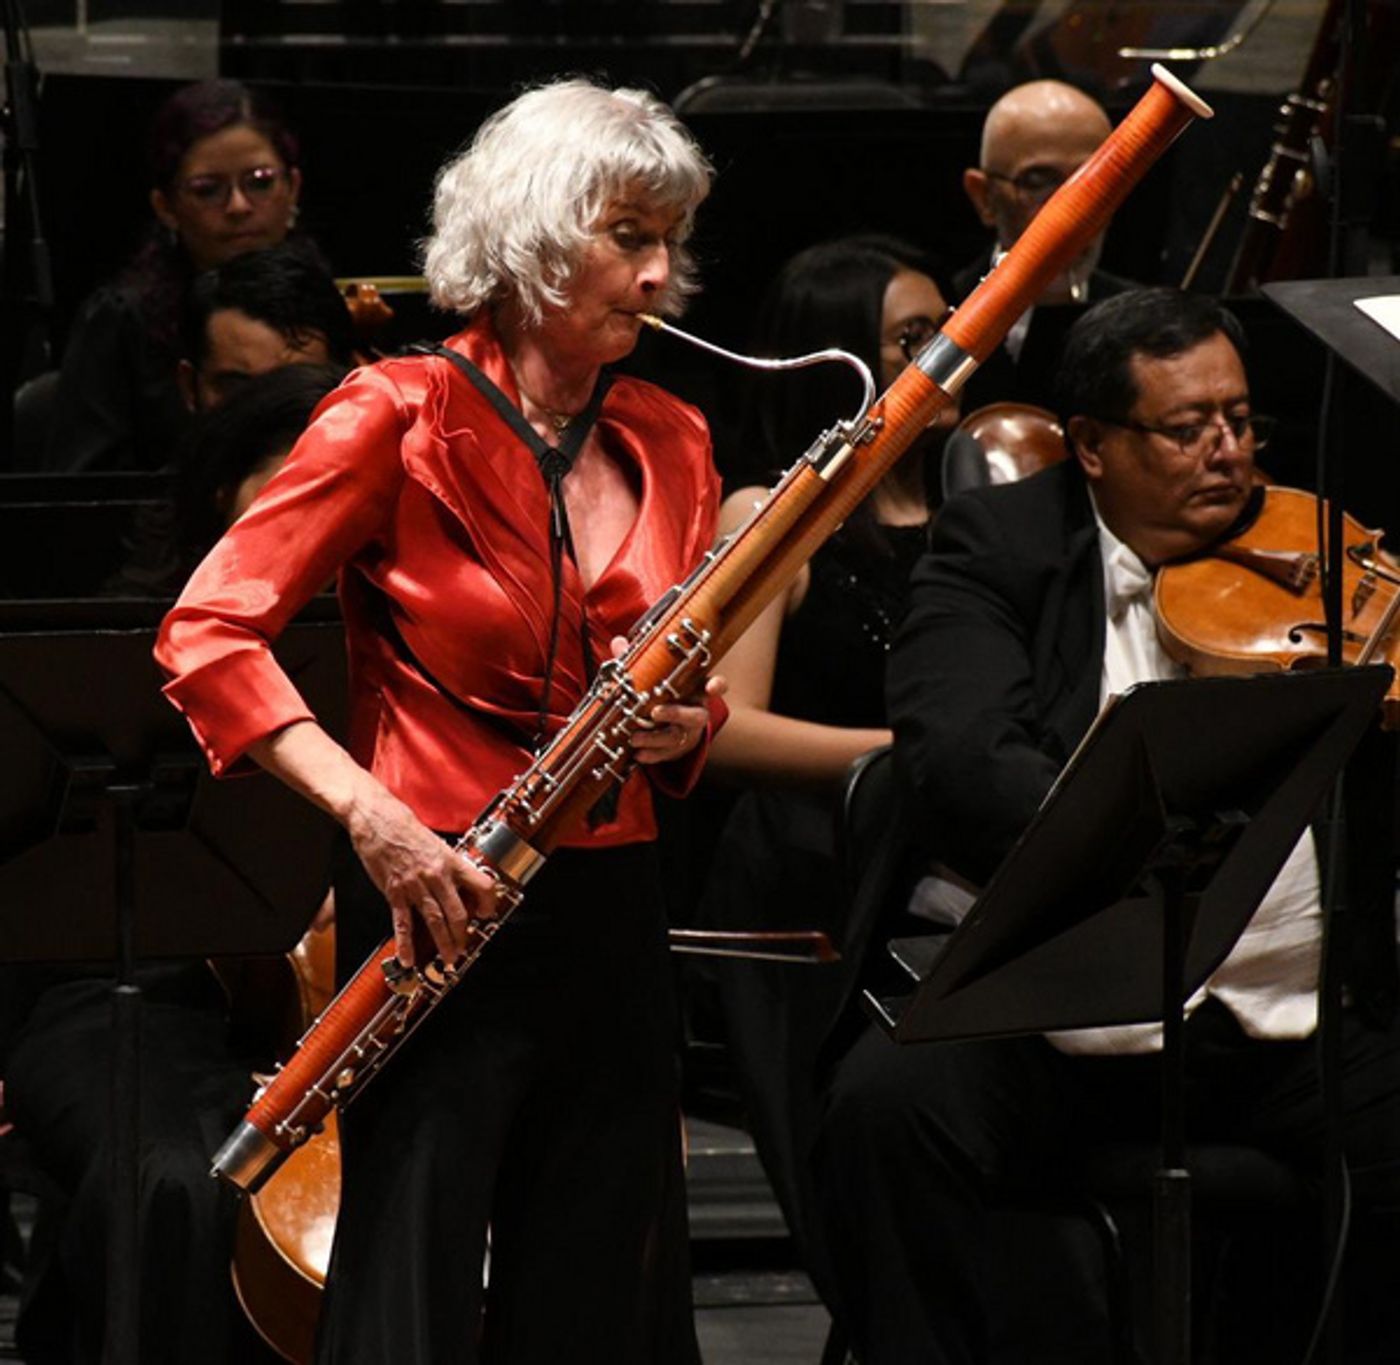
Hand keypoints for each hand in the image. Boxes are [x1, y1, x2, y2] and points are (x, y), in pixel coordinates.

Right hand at [344, 781, 496, 967]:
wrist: (376, 818)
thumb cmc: (404, 826)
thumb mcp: (435, 841)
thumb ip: (447, 863)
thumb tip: (459, 881)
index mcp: (451, 860)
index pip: (481, 885)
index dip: (489, 903)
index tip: (487, 913)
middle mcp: (436, 874)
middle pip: (458, 912)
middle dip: (462, 935)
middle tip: (464, 948)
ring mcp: (415, 885)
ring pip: (434, 920)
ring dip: (443, 943)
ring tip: (448, 958)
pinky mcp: (394, 891)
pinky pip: (402, 922)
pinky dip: (405, 943)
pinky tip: (407, 957)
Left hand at [611, 636, 726, 764]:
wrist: (676, 726)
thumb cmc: (666, 695)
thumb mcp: (658, 677)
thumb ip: (640, 662)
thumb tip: (619, 643)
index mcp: (697, 690)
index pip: (717, 685)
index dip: (718, 686)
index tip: (712, 687)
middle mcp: (696, 712)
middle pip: (695, 716)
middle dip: (675, 714)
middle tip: (655, 712)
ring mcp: (688, 733)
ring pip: (677, 737)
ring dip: (655, 739)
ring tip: (634, 738)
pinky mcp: (677, 749)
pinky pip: (667, 754)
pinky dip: (652, 755)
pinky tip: (638, 755)